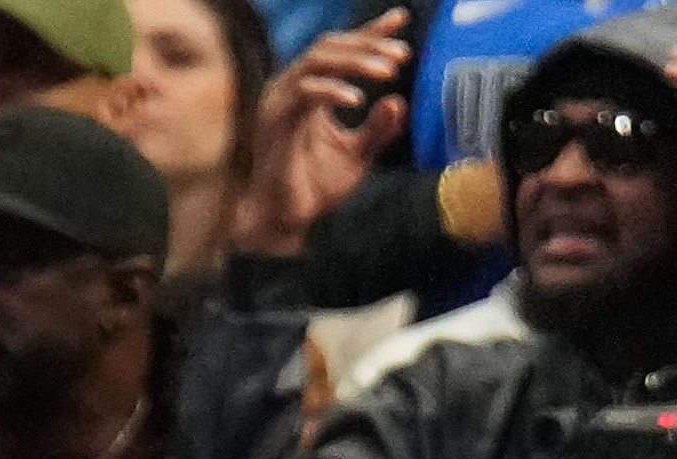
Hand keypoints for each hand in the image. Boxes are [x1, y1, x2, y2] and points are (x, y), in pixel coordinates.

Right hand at [235, 10, 410, 256]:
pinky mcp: (274, 120)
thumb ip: (378, 129)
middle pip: (329, 46)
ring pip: (317, 60)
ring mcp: (279, 101)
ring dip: (356, 60)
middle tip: (402, 55)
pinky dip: (333, 90)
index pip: (340, 50)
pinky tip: (358, 99)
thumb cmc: (314, 189)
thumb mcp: (357, 155)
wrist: (286, 221)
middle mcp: (290, 90)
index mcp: (308, 93)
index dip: (370, 32)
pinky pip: (305, 91)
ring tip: (388, 71)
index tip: (401, 19)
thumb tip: (399, 102)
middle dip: (368, 44)